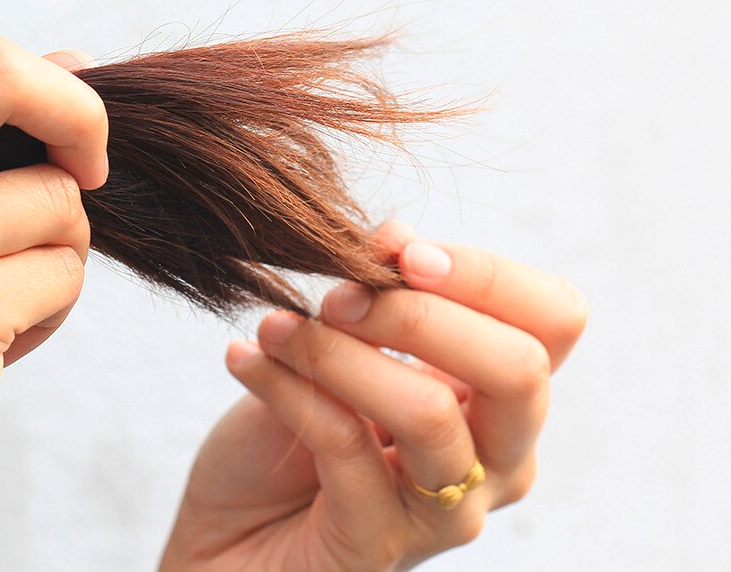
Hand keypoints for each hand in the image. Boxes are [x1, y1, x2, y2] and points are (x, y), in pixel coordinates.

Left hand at [159, 221, 586, 571]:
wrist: (226, 537)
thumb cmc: (287, 441)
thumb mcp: (337, 350)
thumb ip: (377, 297)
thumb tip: (397, 237)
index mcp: (501, 399)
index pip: (553, 321)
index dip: (484, 273)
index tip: (397, 252)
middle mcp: (497, 461)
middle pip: (519, 369)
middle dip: (416, 313)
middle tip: (333, 297)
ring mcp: (446, 513)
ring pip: (428, 412)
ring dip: (338, 351)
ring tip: (273, 326)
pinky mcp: (379, 546)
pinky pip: (344, 448)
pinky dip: (285, 388)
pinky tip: (242, 359)